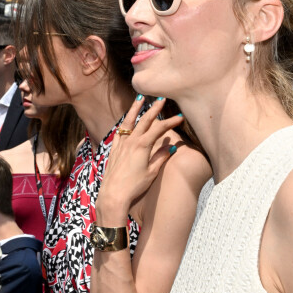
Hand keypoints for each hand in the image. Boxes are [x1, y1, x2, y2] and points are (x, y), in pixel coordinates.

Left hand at [95, 96, 183, 225]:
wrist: (113, 194)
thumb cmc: (134, 186)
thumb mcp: (151, 172)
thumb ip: (160, 157)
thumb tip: (171, 148)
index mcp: (142, 145)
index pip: (159, 129)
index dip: (170, 122)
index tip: (179, 117)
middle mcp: (131, 141)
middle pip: (144, 120)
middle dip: (154, 108)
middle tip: (161, 98)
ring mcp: (121, 144)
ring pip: (129, 122)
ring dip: (135, 109)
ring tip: (140, 98)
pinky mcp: (114, 150)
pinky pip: (119, 132)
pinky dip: (124, 124)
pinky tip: (126, 121)